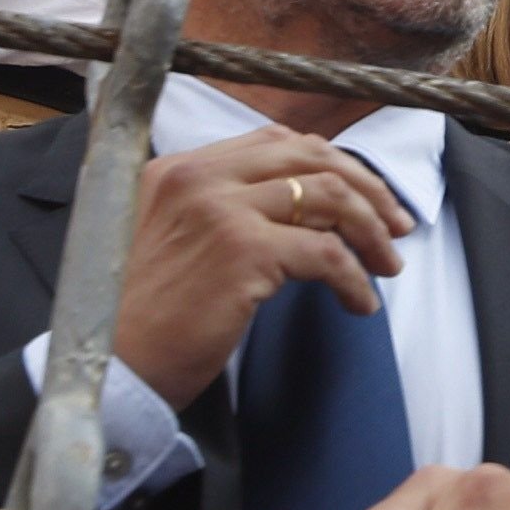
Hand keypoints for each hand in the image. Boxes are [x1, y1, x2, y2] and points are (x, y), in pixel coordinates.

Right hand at [111, 133, 412, 408]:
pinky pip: (327, 254)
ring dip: (371, 233)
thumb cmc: (146, 316)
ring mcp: (219, 209)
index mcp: (179, 168)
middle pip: (312, 157)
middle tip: (397, 227)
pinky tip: (358, 304)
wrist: (112, 366)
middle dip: (368, 190)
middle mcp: (197, 177)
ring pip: (330, 197)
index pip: (276, 143)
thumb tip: (311, 202)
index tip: (368, 198)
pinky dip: (354, 279)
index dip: (334, 166)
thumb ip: (227, 208)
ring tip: (386, 267)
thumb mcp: (176, 238)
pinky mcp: (242, 251)